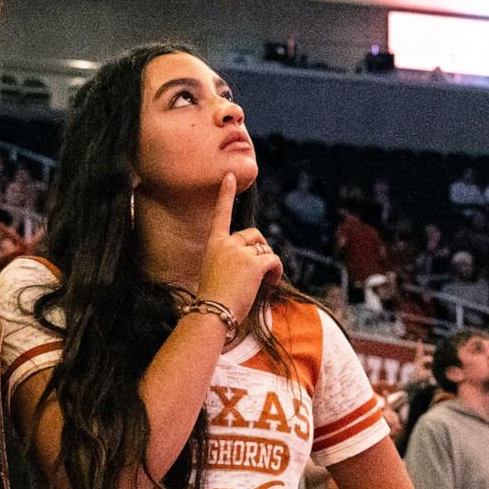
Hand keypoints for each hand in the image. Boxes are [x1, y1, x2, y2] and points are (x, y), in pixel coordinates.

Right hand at [195, 174, 282, 322]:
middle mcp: (226, 243)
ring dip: (269, 265)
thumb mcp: (216, 272)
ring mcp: (239, 252)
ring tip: (264, 282)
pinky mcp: (254, 263)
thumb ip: (231, 260)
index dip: (226, 194)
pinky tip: (270, 283)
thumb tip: (255, 260)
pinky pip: (273, 260)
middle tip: (259, 271)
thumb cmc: (213, 300)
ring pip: (265, 250)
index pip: (220, 214)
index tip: (230, 175)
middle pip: (253, 235)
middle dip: (260, 250)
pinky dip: (276, 271)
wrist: (212, 313)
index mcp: (214, 244)